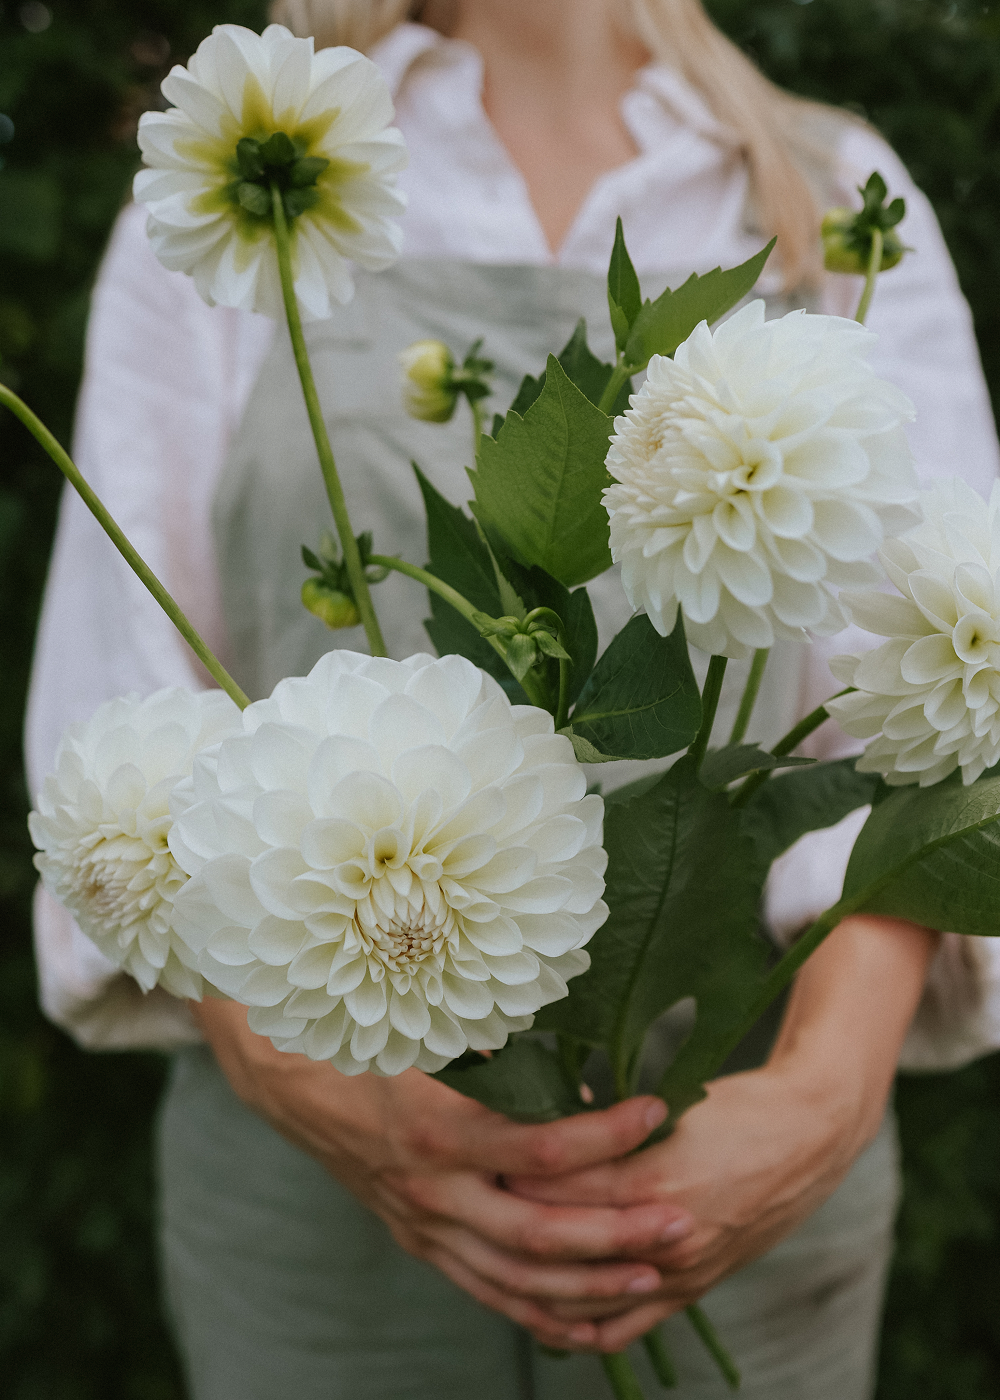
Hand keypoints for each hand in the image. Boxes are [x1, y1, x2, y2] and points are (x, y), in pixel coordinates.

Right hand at [191, 998, 693, 1349]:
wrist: (294, 1087)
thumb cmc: (368, 1045)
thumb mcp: (428, 1032)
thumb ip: (499, 1050)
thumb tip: (575, 1061)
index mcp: (436, 1131)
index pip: (539, 1149)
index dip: (604, 1135)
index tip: (656, 1111)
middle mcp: (432, 1192)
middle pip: (539, 1232)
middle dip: (616, 1234)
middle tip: (680, 1222)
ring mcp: (426, 1227)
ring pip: (518, 1278)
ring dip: (591, 1283)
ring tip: (655, 1275)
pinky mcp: (423, 1244)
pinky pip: (488, 1293)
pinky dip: (540, 1312)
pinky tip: (590, 1319)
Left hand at [506, 913, 936, 1349]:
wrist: (810, 1138)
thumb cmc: (737, 1106)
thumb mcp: (670, 1102)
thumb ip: (605, 1119)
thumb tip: (541, 1109)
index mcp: (655, 1175)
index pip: (556, 1179)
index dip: (507, 1164)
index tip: (473, 1148)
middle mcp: (664, 1232)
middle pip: (559, 1233)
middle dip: (508, 1212)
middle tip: (468, 1189)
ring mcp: (677, 1270)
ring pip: (583, 1289)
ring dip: (534, 1269)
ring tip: (489, 1241)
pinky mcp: (690, 1289)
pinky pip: (622, 1325)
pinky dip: (578, 1324)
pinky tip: (542, 1312)